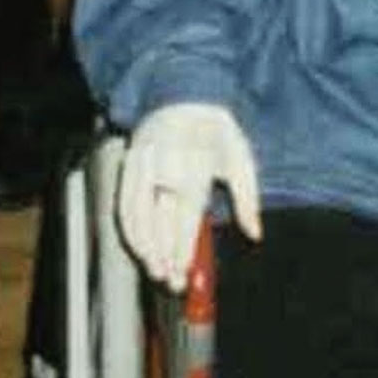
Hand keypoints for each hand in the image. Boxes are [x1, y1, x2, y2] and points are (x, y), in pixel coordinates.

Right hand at [117, 102, 261, 290]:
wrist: (185, 96)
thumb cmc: (217, 130)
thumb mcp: (241, 159)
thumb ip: (247, 199)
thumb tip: (254, 233)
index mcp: (195, 167)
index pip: (183, 219)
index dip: (181, 249)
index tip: (182, 272)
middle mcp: (165, 167)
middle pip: (159, 223)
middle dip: (163, 257)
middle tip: (169, 281)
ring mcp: (142, 165)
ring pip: (136, 216)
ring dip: (143, 248)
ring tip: (154, 270)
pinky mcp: (129, 164)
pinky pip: (123, 203)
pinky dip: (128, 228)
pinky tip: (138, 246)